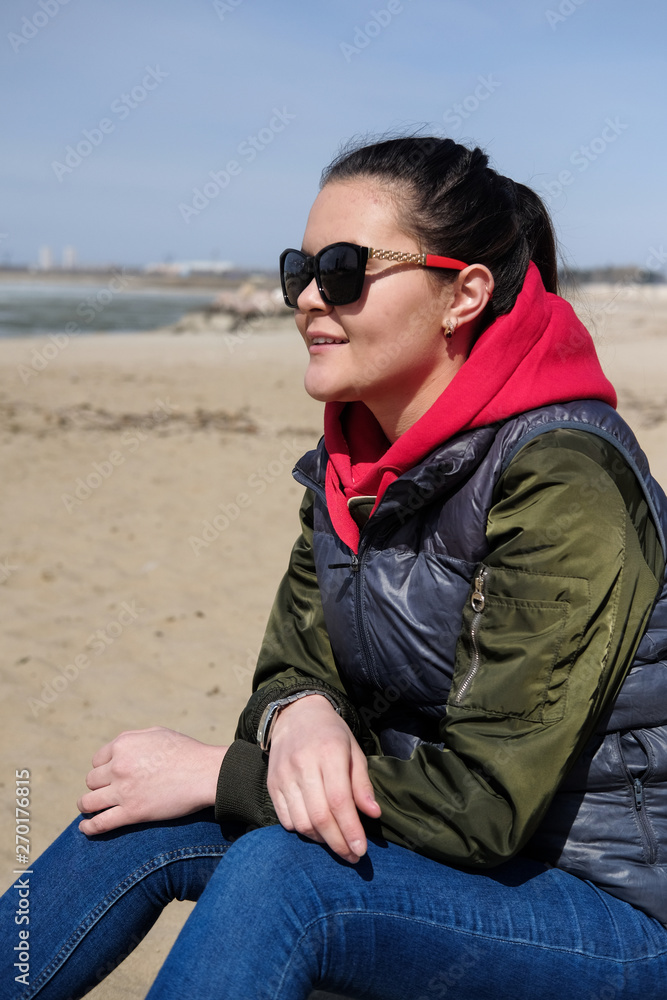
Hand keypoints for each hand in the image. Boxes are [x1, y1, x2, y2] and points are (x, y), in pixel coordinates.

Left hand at [77, 726, 226, 835]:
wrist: (205, 773)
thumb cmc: (186, 752)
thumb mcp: (157, 733)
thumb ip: (134, 738)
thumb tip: (120, 748)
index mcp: (123, 744)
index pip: (97, 760)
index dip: (103, 768)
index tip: (110, 776)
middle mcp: (119, 766)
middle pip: (92, 780)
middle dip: (98, 786)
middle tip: (107, 792)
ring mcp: (123, 790)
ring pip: (88, 802)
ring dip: (86, 806)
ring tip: (88, 809)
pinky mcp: (132, 813)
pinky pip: (100, 823)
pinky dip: (88, 828)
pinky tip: (84, 828)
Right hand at [267, 694, 380, 863]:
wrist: (295, 715)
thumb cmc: (331, 734)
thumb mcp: (353, 750)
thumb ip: (362, 783)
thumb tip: (373, 814)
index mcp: (329, 753)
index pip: (340, 801)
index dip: (351, 830)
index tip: (362, 850)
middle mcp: (303, 765)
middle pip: (320, 817)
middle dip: (338, 843)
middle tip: (352, 856)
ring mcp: (284, 775)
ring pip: (301, 822)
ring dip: (321, 840)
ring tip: (336, 843)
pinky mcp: (272, 784)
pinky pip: (285, 819)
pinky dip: (302, 832)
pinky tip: (316, 831)